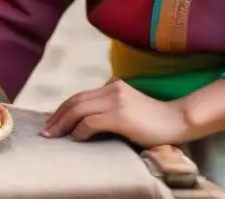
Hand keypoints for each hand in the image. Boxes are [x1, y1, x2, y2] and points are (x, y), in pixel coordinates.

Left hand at [42, 80, 189, 147]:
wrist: (178, 121)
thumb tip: (86, 120)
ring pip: (79, 109)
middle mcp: (111, 89)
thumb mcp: (128, 107)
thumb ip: (110, 107)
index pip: (80, 96)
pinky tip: (75, 139)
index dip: (63, 109)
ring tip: (53, 135)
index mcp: (112, 86)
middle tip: (46, 131)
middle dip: (57, 116)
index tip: (53, 121)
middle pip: (75, 100)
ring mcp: (115, 100)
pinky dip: (79, 130)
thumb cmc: (155, 120)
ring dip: (63, 123)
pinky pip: (91, 121)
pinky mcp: (120, 115)